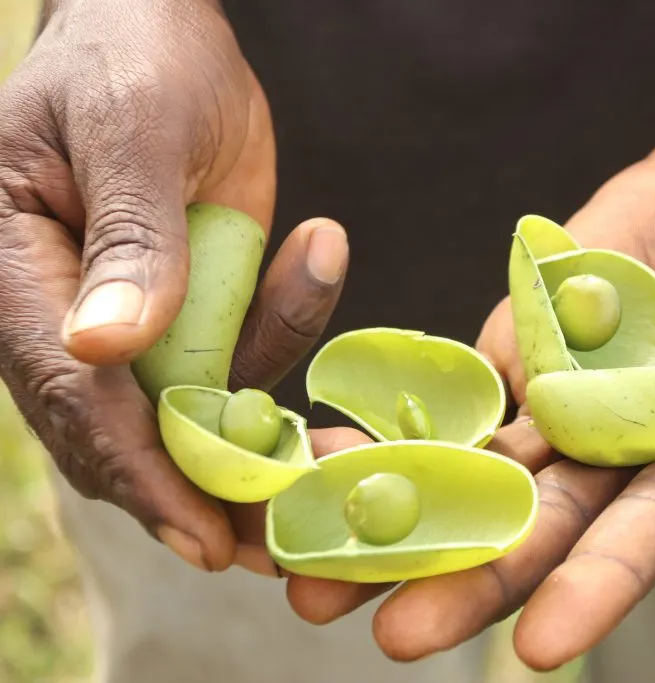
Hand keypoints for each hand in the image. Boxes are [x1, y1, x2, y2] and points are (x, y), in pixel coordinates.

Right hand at [0, 0, 346, 574]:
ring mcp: (133, 318)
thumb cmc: (132, 62)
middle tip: (281, 543)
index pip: (69, 392)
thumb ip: (127, 237)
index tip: (203, 531)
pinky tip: (318, 248)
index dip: (136, 469)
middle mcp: (67, 314)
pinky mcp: (190, 307)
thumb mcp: (132, 132)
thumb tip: (104, 348)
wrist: (163, 32)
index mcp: (18, 271)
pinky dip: (287, 328)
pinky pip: (240, 351)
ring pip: (187, 413)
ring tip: (334, 459)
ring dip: (258, 444)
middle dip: (203, 492)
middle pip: (123, 432)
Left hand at [286, 118, 654, 665]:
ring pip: (494, 461)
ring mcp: (591, 381)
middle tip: (389, 633)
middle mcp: (653, 434)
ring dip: (416, 510)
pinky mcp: (548, 325)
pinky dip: (414, 412)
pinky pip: (477, 372)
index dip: (606, 583)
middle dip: (477, 574)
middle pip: (555, 518)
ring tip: (322, 569)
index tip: (537, 647)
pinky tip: (340, 448)